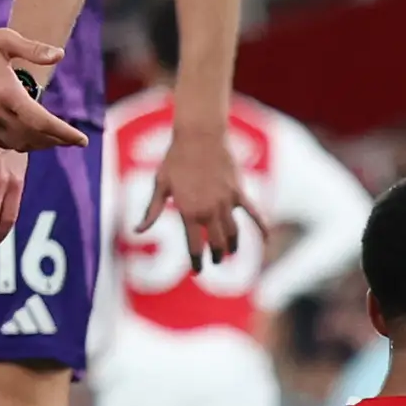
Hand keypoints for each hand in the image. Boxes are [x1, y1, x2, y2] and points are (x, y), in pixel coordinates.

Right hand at [0, 27, 84, 151]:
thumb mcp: (6, 39)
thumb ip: (34, 50)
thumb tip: (59, 54)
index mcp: (7, 93)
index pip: (43, 123)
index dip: (64, 134)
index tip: (81, 140)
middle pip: (32, 137)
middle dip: (54, 141)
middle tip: (70, 140)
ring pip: (15, 143)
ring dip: (36, 144)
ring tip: (52, 140)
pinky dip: (17, 142)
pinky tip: (26, 136)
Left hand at [147, 104, 248, 272]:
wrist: (199, 135)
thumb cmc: (175, 159)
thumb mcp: (160, 185)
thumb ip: (151, 212)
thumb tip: (138, 231)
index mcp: (189, 212)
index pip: (195, 247)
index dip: (197, 262)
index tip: (197, 270)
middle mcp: (210, 210)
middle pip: (218, 244)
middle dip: (217, 256)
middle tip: (215, 260)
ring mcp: (227, 202)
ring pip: (234, 232)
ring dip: (233, 246)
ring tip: (230, 252)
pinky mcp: (239, 192)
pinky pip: (254, 213)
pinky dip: (262, 227)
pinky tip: (267, 240)